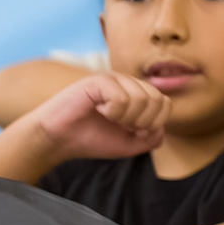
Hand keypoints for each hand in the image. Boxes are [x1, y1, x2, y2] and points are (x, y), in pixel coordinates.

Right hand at [29, 71, 170, 161]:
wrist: (58, 140)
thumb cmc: (89, 139)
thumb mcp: (127, 145)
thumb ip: (150, 139)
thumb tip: (160, 128)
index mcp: (135, 95)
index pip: (165, 104)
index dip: (153, 123)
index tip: (132, 132)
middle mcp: (127, 83)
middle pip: (158, 100)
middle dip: (142, 122)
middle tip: (120, 126)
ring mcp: (113, 79)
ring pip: (142, 98)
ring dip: (126, 118)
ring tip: (107, 118)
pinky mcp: (98, 80)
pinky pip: (121, 98)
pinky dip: (111, 112)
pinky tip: (98, 110)